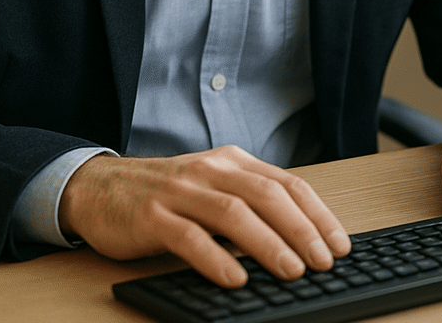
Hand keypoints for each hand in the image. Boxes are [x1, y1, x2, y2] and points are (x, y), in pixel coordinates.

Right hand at [58, 145, 350, 287]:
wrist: (101, 187)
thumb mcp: (213, 188)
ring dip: (267, 244)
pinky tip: (235, 279)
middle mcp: (211, 170)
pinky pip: (189, 237)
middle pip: (266, 196)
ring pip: (233, 213)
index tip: (339, 244)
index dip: (316, 214)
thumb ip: (249, 203)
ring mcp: (181, 192)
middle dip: (301, 229)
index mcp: (233, 162)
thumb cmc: (167, 194)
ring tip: (291, 270)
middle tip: (324, 261)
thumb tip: (300, 238)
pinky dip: (216, 259)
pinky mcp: (153, 216)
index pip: (286, 183)